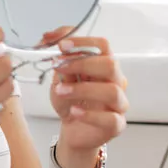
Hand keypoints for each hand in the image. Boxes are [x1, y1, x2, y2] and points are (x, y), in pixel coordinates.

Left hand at [50, 37, 128, 167]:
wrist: (73, 130)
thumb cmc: (69, 101)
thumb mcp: (59, 79)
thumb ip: (59, 61)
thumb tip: (49, 38)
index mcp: (103, 66)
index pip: (102, 45)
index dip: (83, 42)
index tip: (62, 45)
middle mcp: (115, 81)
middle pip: (110, 64)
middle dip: (82, 63)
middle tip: (59, 66)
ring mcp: (118, 104)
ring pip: (111, 91)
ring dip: (82, 89)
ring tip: (60, 91)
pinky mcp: (116, 124)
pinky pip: (110, 118)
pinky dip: (90, 115)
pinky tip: (74, 112)